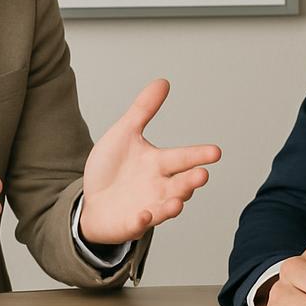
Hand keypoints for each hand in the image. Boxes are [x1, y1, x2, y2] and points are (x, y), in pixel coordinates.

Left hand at [79, 78, 220, 244]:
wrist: (90, 199)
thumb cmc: (112, 167)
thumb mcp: (124, 133)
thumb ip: (144, 109)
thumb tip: (163, 81)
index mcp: (159, 164)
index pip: (182, 158)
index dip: (198, 155)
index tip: (216, 152)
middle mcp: (158, 187)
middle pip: (180, 184)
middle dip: (191, 181)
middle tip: (201, 175)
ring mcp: (147, 207)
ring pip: (165, 207)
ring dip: (173, 205)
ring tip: (178, 201)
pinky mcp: (130, 223)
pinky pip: (138, 224)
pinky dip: (142, 221)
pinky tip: (144, 215)